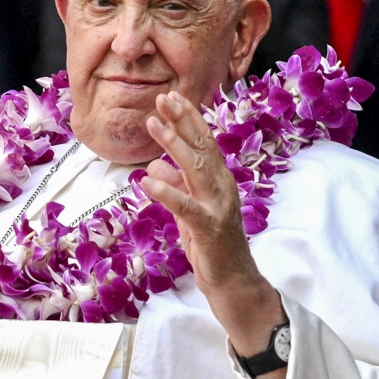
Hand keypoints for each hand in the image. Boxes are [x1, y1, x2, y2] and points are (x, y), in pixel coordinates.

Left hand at [139, 92, 286, 378]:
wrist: (232, 283)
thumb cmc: (211, 248)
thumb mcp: (188, 212)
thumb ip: (175, 186)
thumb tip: (155, 164)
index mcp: (218, 182)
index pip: (203, 144)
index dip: (187, 119)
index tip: (170, 96)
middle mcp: (222, 188)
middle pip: (202, 147)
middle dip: (183, 120)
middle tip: (164, 95)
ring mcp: (217, 207)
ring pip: (195, 168)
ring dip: (173, 144)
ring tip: (153, 123)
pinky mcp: (208, 228)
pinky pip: (185, 206)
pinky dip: (166, 191)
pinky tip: (147, 181)